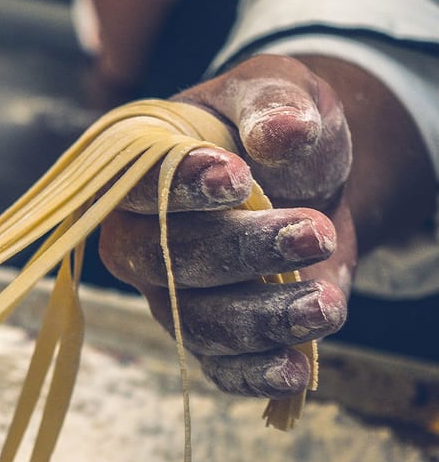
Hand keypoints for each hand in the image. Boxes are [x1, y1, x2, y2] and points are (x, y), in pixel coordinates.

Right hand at [99, 55, 352, 397]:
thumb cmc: (272, 126)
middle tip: (314, 231)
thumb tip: (283, 134)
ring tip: (324, 303)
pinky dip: (252, 373)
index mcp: (138, 170)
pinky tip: (296, 368)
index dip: (180, 189)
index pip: (137, 187)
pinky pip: (216, 366)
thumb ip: (273, 101)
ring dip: (261, 318)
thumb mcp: (277, 88)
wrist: (304, 178)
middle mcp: (138, 237)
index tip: (238, 179)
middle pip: (165, 260)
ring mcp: (167, 292)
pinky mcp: (206, 333)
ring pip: (195, 321)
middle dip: (240, 252)